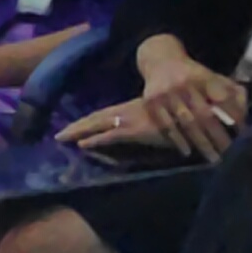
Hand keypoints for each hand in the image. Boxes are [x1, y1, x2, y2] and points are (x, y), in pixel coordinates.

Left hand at [56, 96, 179, 156]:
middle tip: (58, 136)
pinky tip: (82, 144)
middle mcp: (126, 111)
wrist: (193, 111)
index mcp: (129, 108)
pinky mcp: (135, 130)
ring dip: (78, 132)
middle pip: (95, 118)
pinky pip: (110, 136)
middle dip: (76, 127)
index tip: (70, 127)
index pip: (102, 114)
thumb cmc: (178, 115)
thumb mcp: (157, 116)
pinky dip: (95, 140)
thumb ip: (143, 121)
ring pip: (97, 125)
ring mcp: (129, 120)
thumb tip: (135, 128)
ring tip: (62, 138)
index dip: (86, 121)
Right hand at [114, 60, 247, 159]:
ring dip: (201, 142)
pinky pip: (165, 125)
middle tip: (231, 154)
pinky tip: (187, 152)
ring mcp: (166, 94)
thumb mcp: (216, 77)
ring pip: (186, 122)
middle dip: (219, 136)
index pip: (222, 99)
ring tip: (213, 158)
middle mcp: (185, 84)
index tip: (244, 134)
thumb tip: (245, 115)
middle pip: (204, 114)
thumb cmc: (194, 75)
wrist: (160, 60)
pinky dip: (177, 140)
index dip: (234, 116)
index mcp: (204, 77)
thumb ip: (234, 93)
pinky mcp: (151, 102)